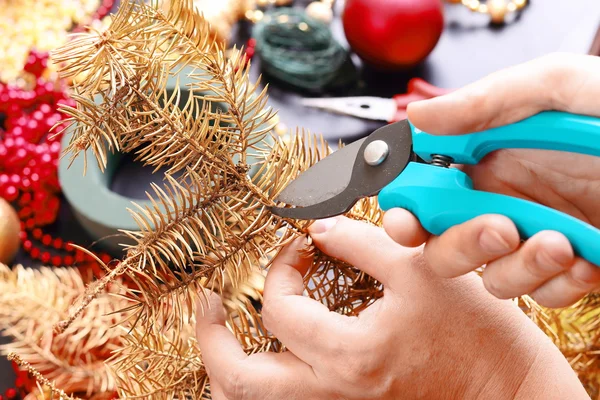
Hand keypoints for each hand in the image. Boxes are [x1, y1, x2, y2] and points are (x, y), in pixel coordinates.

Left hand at [196, 217, 586, 398]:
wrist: (507, 388)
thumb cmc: (475, 332)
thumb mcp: (419, 269)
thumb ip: (361, 242)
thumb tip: (320, 228)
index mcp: (350, 355)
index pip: (279, 310)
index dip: (280, 269)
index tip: (299, 248)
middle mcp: (334, 393)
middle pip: (239, 381)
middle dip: (212, 337)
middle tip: (209, 303)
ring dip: (226, 367)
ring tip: (222, 333)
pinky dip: (256, 385)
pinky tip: (262, 357)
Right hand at [385, 53, 599, 307]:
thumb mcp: (560, 88)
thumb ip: (486, 103)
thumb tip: (419, 116)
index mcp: (490, 154)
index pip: (424, 186)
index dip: (404, 205)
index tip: (405, 216)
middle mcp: (504, 197)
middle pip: (442, 242)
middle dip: (458, 244)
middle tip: (497, 228)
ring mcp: (535, 234)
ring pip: (489, 276)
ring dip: (515, 267)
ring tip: (558, 242)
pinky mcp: (569, 266)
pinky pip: (539, 293)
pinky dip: (555, 283)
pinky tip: (583, 259)